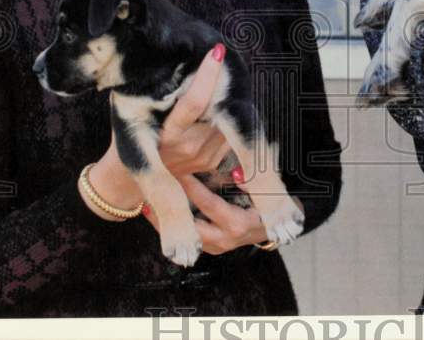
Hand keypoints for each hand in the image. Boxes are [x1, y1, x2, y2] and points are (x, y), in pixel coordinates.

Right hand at [86, 44, 229, 209]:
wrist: (128, 178)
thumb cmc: (131, 134)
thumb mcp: (135, 112)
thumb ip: (154, 90)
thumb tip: (172, 57)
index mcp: (168, 134)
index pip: (195, 102)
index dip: (208, 75)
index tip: (217, 52)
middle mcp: (189, 147)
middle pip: (217, 108)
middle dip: (223, 83)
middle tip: (224, 61)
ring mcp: (204, 157)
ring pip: (227, 120)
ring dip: (227, 100)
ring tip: (221, 81)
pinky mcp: (213, 162)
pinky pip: (229, 132)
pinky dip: (226, 117)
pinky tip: (218, 105)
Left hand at [142, 174, 269, 254]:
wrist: (276, 230)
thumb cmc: (269, 209)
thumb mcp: (264, 193)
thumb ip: (249, 183)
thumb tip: (234, 174)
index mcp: (237, 224)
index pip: (208, 203)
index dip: (192, 188)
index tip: (177, 174)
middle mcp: (225, 239)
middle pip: (189, 227)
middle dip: (169, 213)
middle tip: (150, 198)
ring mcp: (218, 247)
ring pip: (185, 237)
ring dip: (167, 224)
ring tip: (148, 209)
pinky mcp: (213, 249)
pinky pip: (190, 239)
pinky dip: (176, 228)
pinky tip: (162, 218)